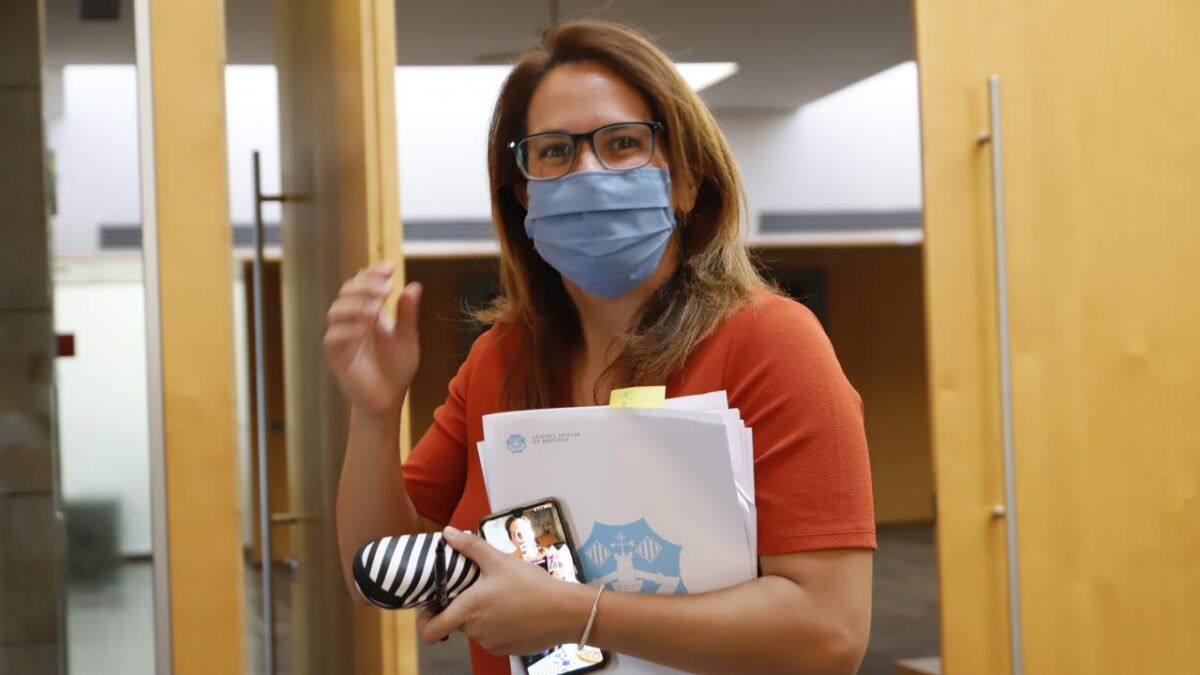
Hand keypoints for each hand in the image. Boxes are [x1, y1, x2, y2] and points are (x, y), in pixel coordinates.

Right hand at [323, 261, 421, 416]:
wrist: (389, 398)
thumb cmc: (398, 367)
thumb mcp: (407, 338)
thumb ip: (408, 314)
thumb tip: (414, 286)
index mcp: (369, 311)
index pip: (364, 283)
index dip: (373, 273)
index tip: (390, 267)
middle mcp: (352, 320)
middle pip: (347, 292)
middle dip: (365, 286)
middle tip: (385, 288)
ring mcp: (343, 337)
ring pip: (336, 311)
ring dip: (355, 305)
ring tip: (376, 308)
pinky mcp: (336, 356)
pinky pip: (333, 338)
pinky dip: (347, 330)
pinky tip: (364, 328)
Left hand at [417, 527, 590, 654]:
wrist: (565, 612)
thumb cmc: (531, 585)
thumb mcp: (499, 560)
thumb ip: (470, 546)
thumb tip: (447, 533)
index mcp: (468, 610)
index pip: (430, 630)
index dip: (425, 619)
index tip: (432, 604)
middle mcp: (476, 632)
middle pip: (457, 622)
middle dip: (464, 605)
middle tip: (478, 586)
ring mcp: (492, 643)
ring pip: (477, 628)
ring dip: (483, 613)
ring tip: (503, 594)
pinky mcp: (507, 649)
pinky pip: (494, 636)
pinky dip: (499, 624)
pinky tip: (516, 608)